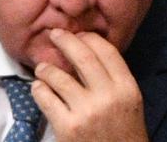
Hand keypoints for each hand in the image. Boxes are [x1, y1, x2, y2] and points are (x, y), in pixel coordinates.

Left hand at [31, 29, 147, 141]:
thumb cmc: (123, 133)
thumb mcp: (128, 103)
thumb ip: (112, 79)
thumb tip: (84, 50)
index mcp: (127, 88)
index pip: (106, 51)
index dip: (89, 37)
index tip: (79, 34)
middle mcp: (108, 97)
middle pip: (82, 56)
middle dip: (65, 40)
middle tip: (54, 35)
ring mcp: (86, 112)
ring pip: (58, 76)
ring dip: (46, 68)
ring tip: (42, 68)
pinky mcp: (67, 126)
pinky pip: (45, 97)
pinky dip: (38, 89)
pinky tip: (39, 88)